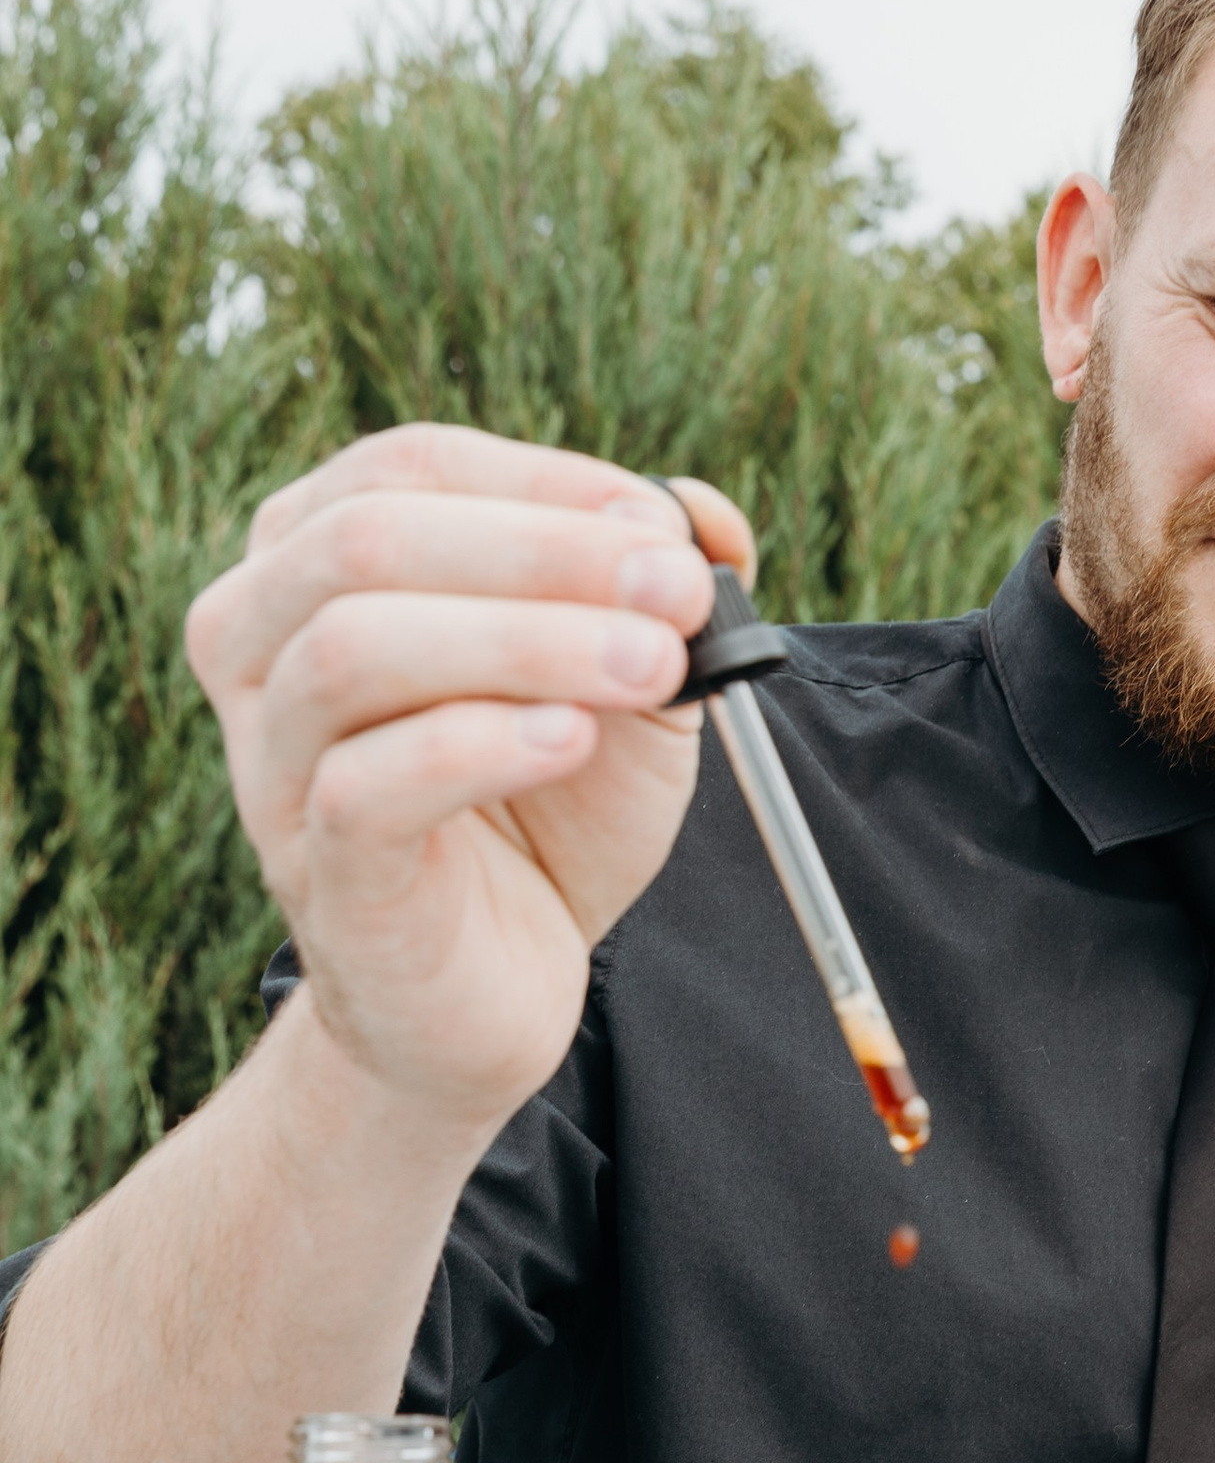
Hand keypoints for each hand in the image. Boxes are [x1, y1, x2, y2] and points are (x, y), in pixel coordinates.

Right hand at [186, 426, 752, 1143]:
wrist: (498, 993)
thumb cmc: (545, 821)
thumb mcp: (622, 687)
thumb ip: (652, 593)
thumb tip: (704, 510)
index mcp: (317, 566)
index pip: (409, 469)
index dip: (545, 482)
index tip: (665, 528)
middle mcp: (262, 645)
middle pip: (369, 538)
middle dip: (546, 552)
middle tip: (678, 591)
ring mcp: (271, 761)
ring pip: (352, 647)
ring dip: (525, 640)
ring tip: (650, 668)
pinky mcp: (316, 870)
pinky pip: (362, 784)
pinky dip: (479, 745)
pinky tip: (572, 741)